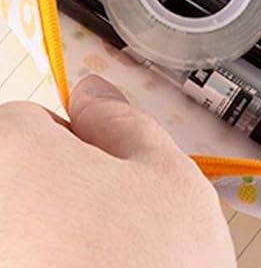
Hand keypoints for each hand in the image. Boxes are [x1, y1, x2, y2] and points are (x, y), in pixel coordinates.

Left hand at [0, 75, 235, 267]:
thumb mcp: (164, 173)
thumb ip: (122, 120)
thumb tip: (90, 90)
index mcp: (10, 151)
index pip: (31, 120)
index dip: (79, 148)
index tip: (105, 181)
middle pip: (16, 174)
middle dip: (56, 189)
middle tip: (101, 230)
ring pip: (19, 219)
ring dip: (45, 232)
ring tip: (94, 260)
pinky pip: (22, 247)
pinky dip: (39, 254)